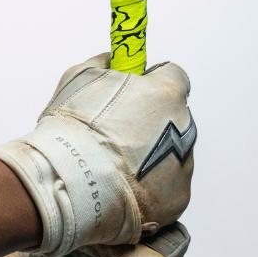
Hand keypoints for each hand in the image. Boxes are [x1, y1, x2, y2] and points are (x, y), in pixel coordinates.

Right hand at [0, 53, 195, 256]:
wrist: (73, 182)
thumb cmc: (76, 129)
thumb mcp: (80, 76)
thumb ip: (105, 64)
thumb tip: (112, 59)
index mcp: (165, 93)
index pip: (173, 76)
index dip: (152, 82)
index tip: (136, 88)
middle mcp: (184, 127)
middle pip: (173, 116)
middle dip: (151, 120)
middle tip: (117, 130)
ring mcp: (184, 165)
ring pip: (171, 151)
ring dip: (151, 153)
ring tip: (114, 162)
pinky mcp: (178, 197)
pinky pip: (167, 184)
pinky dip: (149, 183)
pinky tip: (122, 183)